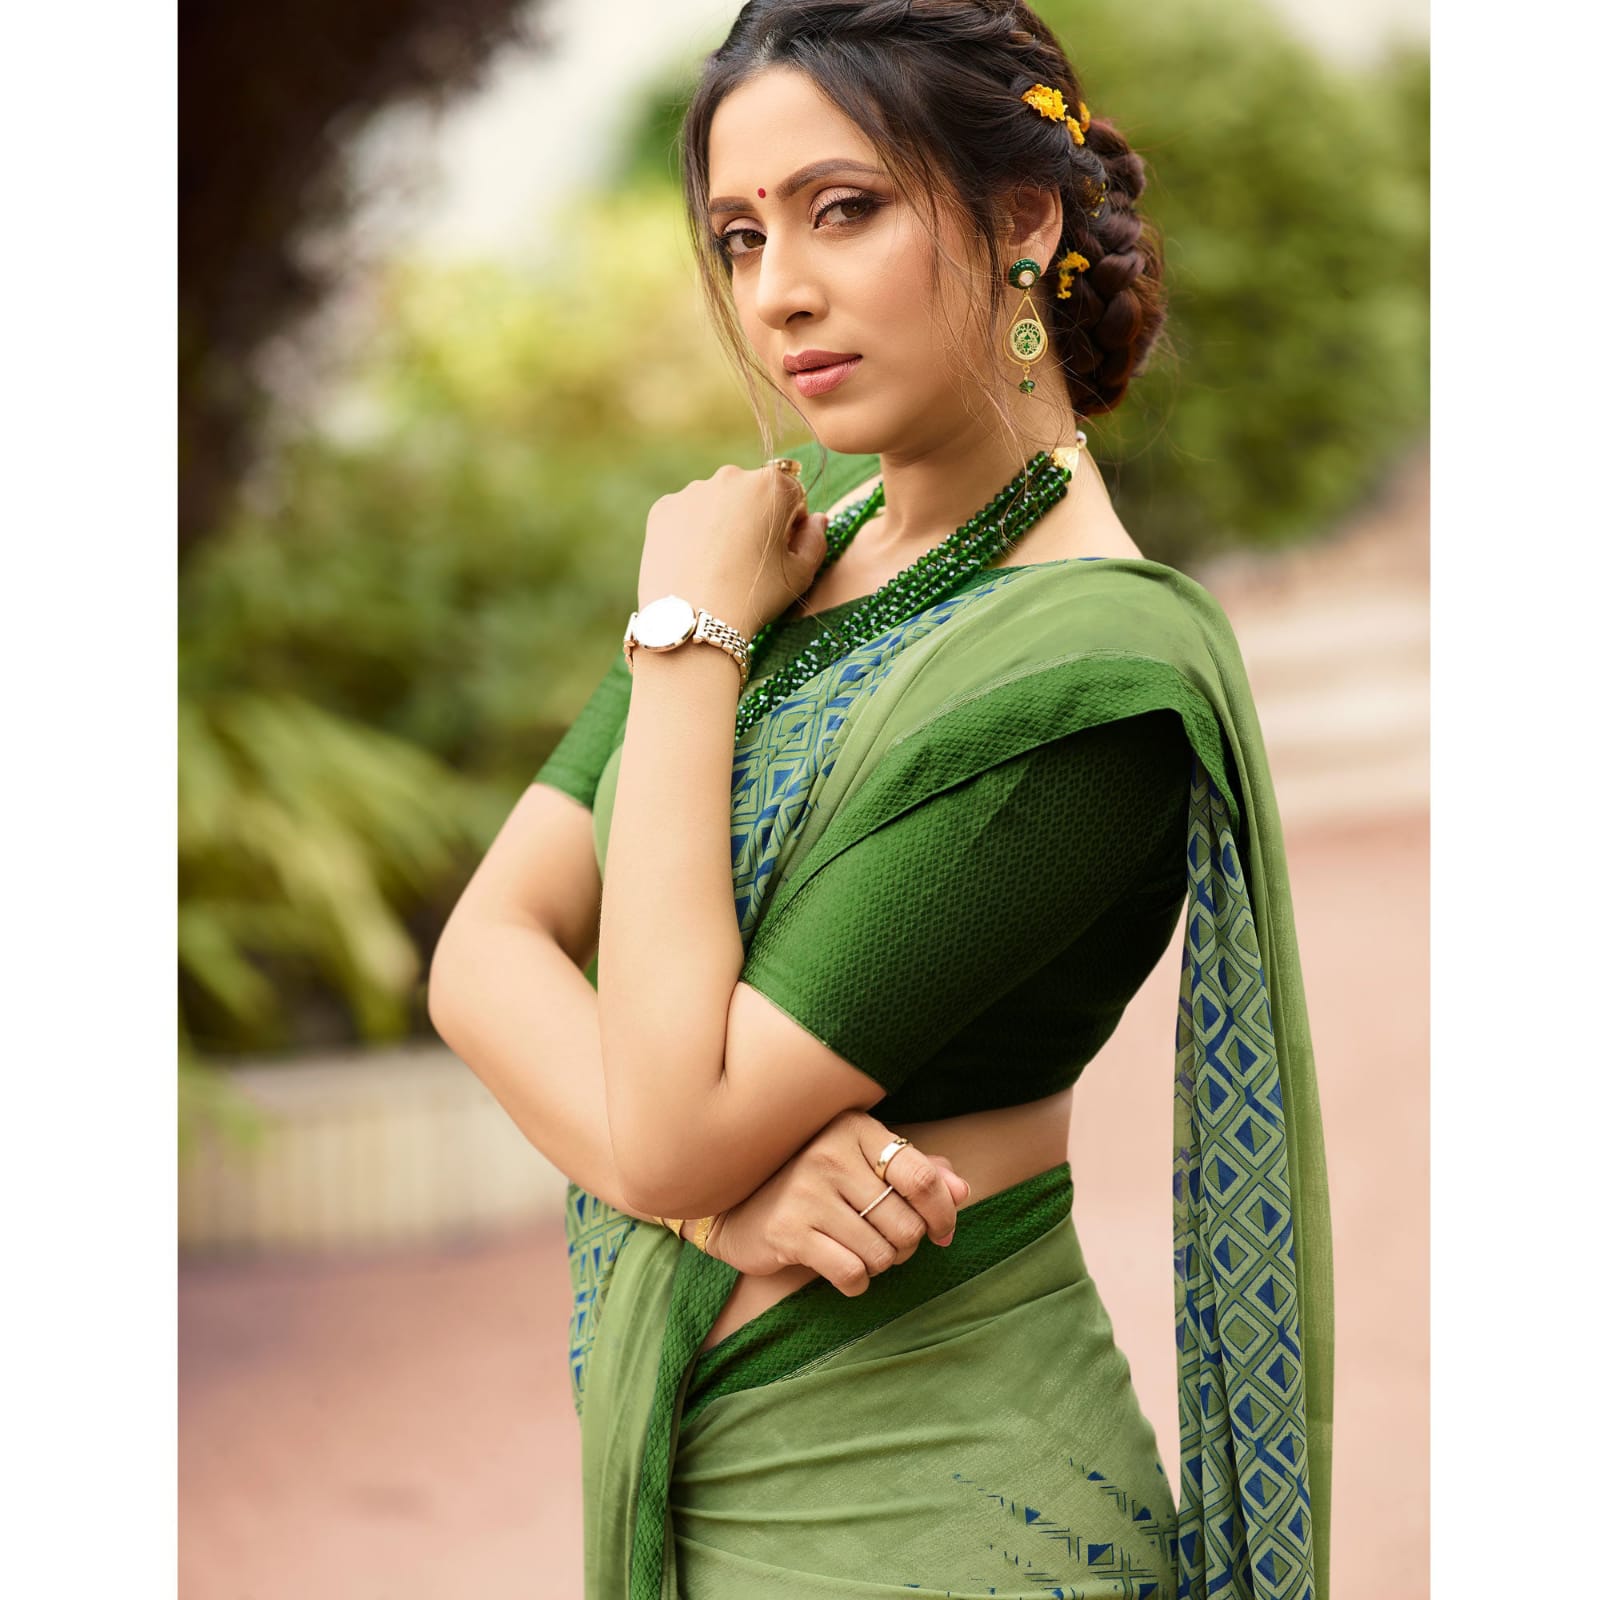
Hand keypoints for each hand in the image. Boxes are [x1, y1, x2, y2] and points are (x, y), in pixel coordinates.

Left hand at [637, 462, 830, 640]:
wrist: (694, 621)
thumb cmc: (754, 597)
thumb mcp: (800, 574)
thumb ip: (817, 539)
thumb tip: (816, 519)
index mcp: (771, 485)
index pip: (792, 494)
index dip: (791, 524)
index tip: (780, 551)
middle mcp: (730, 476)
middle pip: (752, 492)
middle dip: (755, 517)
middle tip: (748, 560)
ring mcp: (693, 491)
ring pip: (717, 502)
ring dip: (723, 523)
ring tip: (719, 566)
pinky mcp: (663, 508)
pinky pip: (686, 515)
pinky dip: (692, 532)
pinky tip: (695, 563)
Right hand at [701, 1109, 971, 1296]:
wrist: (739, 1208)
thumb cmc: (815, 1184)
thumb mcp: (864, 1165)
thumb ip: (917, 1172)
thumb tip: (964, 1189)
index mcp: (854, 1128)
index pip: (922, 1176)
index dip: (944, 1212)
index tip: (943, 1231)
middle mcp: (830, 1154)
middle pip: (907, 1224)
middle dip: (906, 1245)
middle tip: (886, 1240)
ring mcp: (807, 1193)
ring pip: (883, 1254)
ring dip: (880, 1264)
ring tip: (860, 1250)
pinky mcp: (789, 1232)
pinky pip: (853, 1273)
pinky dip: (857, 1281)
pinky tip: (842, 1267)